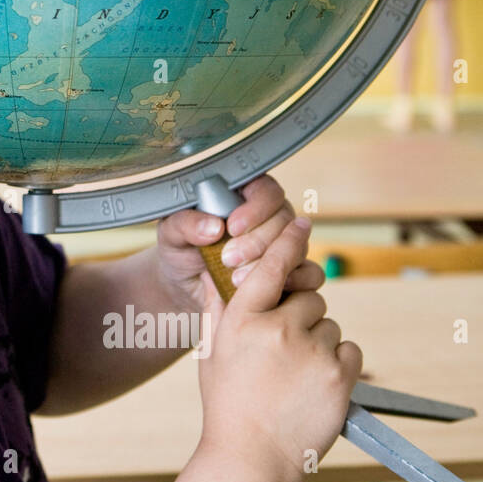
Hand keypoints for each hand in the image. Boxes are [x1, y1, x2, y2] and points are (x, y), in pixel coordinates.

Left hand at [153, 173, 322, 314]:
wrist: (185, 289)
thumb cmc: (180, 251)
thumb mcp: (172, 234)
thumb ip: (185, 224)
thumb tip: (212, 227)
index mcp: (243, 196)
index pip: (266, 190)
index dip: (255, 207)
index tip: (232, 227)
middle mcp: (269, 218)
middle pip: (284, 219)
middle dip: (257, 241)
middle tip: (228, 258)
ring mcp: (284, 246)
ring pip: (297, 246)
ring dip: (271, 263)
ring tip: (236, 278)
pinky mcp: (291, 274)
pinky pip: (310, 273)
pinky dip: (291, 282)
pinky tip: (264, 291)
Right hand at [195, 217, 363, 481]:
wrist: (252, 455)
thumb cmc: (228, 403)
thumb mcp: (211, 350)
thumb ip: (218, 308)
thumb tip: (218, 273)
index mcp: (241, 318)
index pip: (270, 264)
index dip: (288, 239)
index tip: (302, 220)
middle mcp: (276, 328)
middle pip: (307, 295)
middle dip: (301, 313)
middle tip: (284, 346)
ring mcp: (310, 350)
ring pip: (329, 323)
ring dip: (318, 340)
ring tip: (295, 372)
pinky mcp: (339, 373)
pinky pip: (349, 348)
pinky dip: (337, 361)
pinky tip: (314, 381)